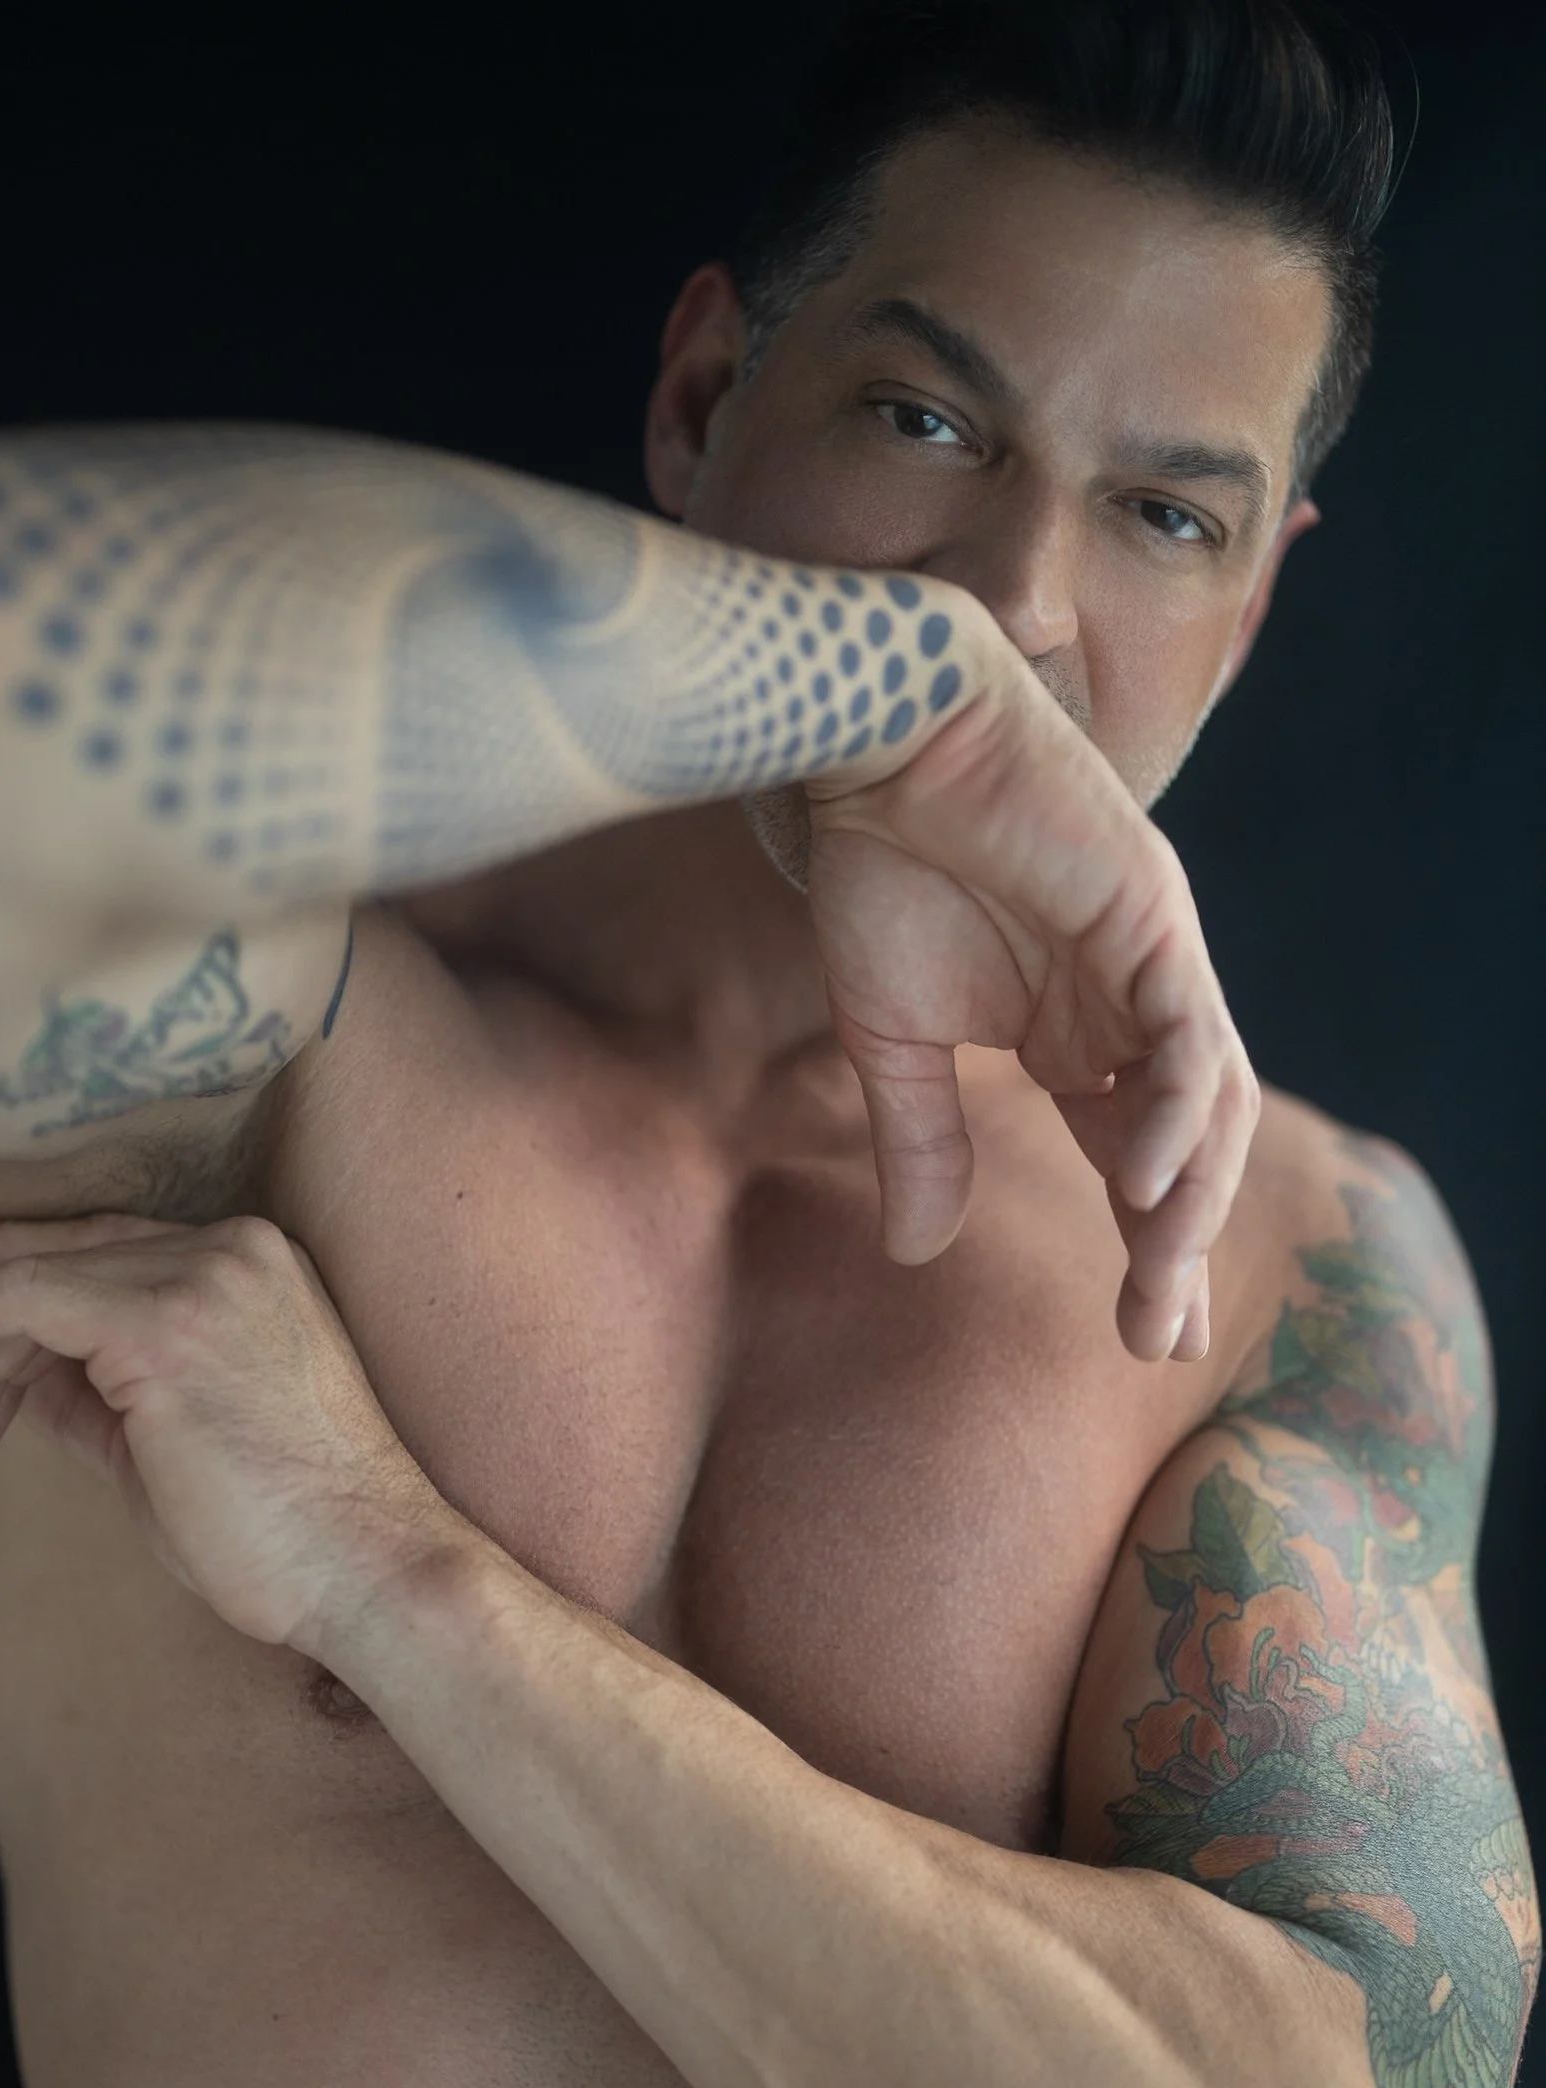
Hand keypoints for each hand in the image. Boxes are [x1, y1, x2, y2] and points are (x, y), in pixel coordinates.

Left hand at [0, 1212, 454, 1653]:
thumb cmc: (283, 1524)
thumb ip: (100, 1389)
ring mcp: (205, 1279)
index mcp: (257, 1266)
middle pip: (72, 1257)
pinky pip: (27, 1300)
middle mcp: (236, 1250)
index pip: (117, 1245)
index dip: (25, 1256)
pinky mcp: (165, 1326)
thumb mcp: (172, 1436)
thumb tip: (18, 1369)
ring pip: (41, 1282)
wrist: (365, 1565)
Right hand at [805, 597, 1257, 1364]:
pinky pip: (1190, 1034)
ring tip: (1157, 1277)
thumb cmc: (883, 870)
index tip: (1144, 1337)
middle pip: (1190, 1146)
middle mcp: (1131, 1008)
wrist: (879, 748)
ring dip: (1190, 1195)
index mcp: (1079, 1037)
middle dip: (1180, 1245)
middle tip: (1157, 1336)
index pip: (1136, 1158)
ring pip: (1211, 1101)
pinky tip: (1143, 1181)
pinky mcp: (1153, 918)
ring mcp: (1152, 962)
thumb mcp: (891, 1042)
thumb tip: (918, 1255)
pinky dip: (1176, 1110)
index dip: (1150, 1248)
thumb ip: (920, 1141)